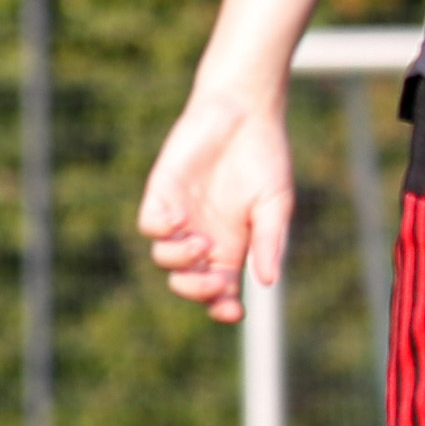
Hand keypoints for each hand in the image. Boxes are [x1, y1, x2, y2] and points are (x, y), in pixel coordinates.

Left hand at [135, 91, 292, 323]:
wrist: (243, 113)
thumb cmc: (264, 158)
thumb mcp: (274, 205)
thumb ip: (268, 242)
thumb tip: (266, 282)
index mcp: (232, 246)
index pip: (220, 289)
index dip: (222, 306)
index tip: (232, 312)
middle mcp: (202, 236)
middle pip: (187, 280)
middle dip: (197, 290)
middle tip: (213, 282)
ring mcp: (179, 216)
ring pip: (164, 257)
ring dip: (181, 260)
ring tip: (202, 242)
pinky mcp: (161, 194)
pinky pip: (150, 224)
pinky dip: (160, 230)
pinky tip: (178, 222)